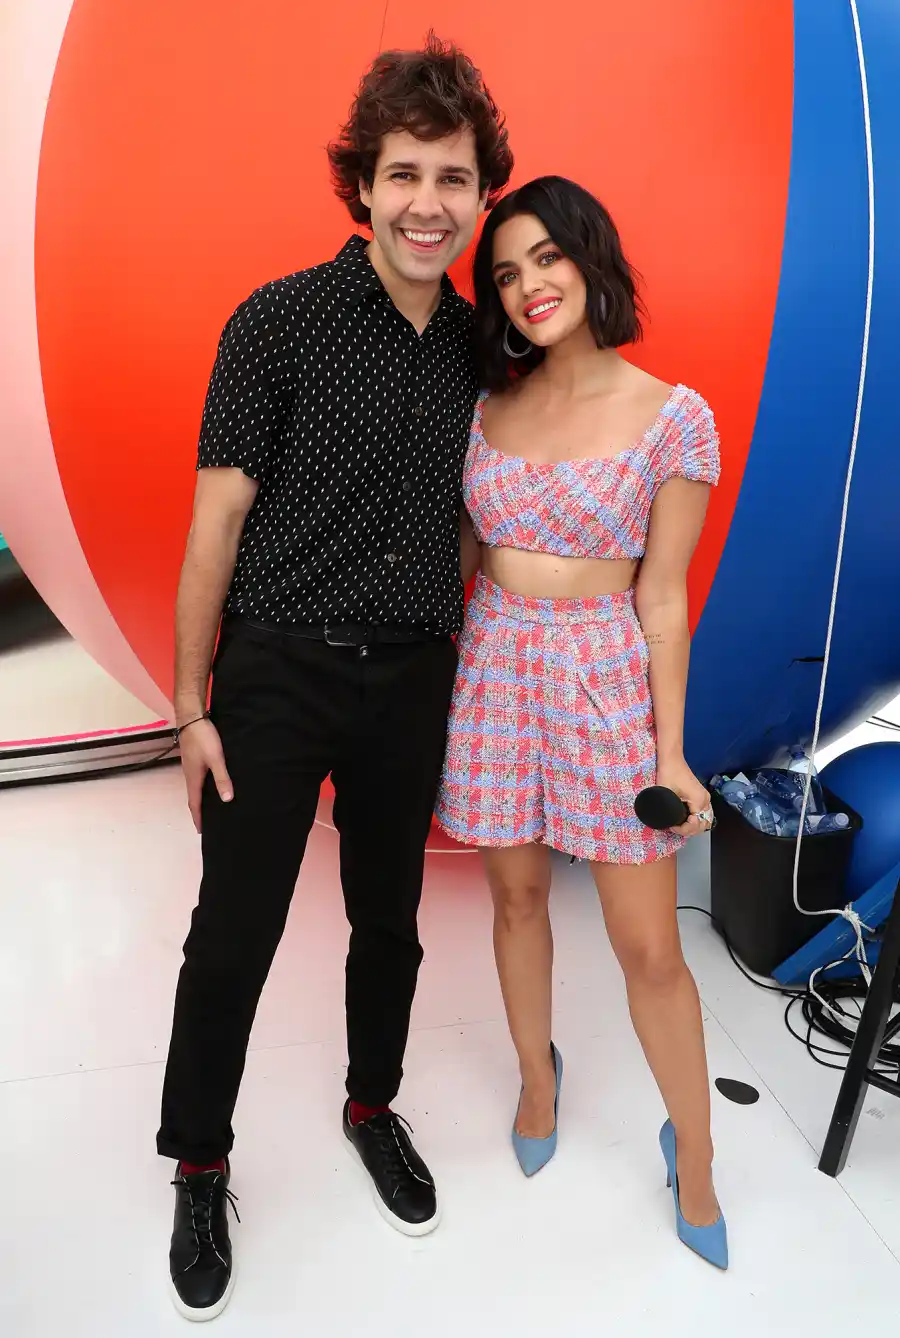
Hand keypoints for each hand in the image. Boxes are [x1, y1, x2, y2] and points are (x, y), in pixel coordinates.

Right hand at [178, 717, 232, 832]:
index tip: (201, 831)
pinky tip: (211, 784)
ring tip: (211, 807)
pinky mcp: (194, 758)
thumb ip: (222, 778)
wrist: (191, 717)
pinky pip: (198, 778)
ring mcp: (190, 766)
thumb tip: (226, 799)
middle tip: (207, 822)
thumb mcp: (216, 759)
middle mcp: (189, 775)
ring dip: (201, 798)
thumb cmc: (203, 738)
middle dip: (199, 811)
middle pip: (194, 797)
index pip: (194, 804)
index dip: (198, 818)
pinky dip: (203, 786)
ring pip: (196, 787)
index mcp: (193, 778)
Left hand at [656, 756, 712, 838]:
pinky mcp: (701, 796)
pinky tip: (684, 820)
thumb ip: (666, 809)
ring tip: (679, 826)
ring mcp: (704, 798)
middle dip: (689, 830)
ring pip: (705, 820)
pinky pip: (703, 813)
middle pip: (704, 824)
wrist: (672, 759)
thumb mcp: (665, 793)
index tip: (672, 827)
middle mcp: (705, 800)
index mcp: (699, 800)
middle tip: (675, 828)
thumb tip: (664, 823)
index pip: (697, 824)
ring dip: (694, 826)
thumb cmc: (669, 772)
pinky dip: (696, 819)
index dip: (684, 830)